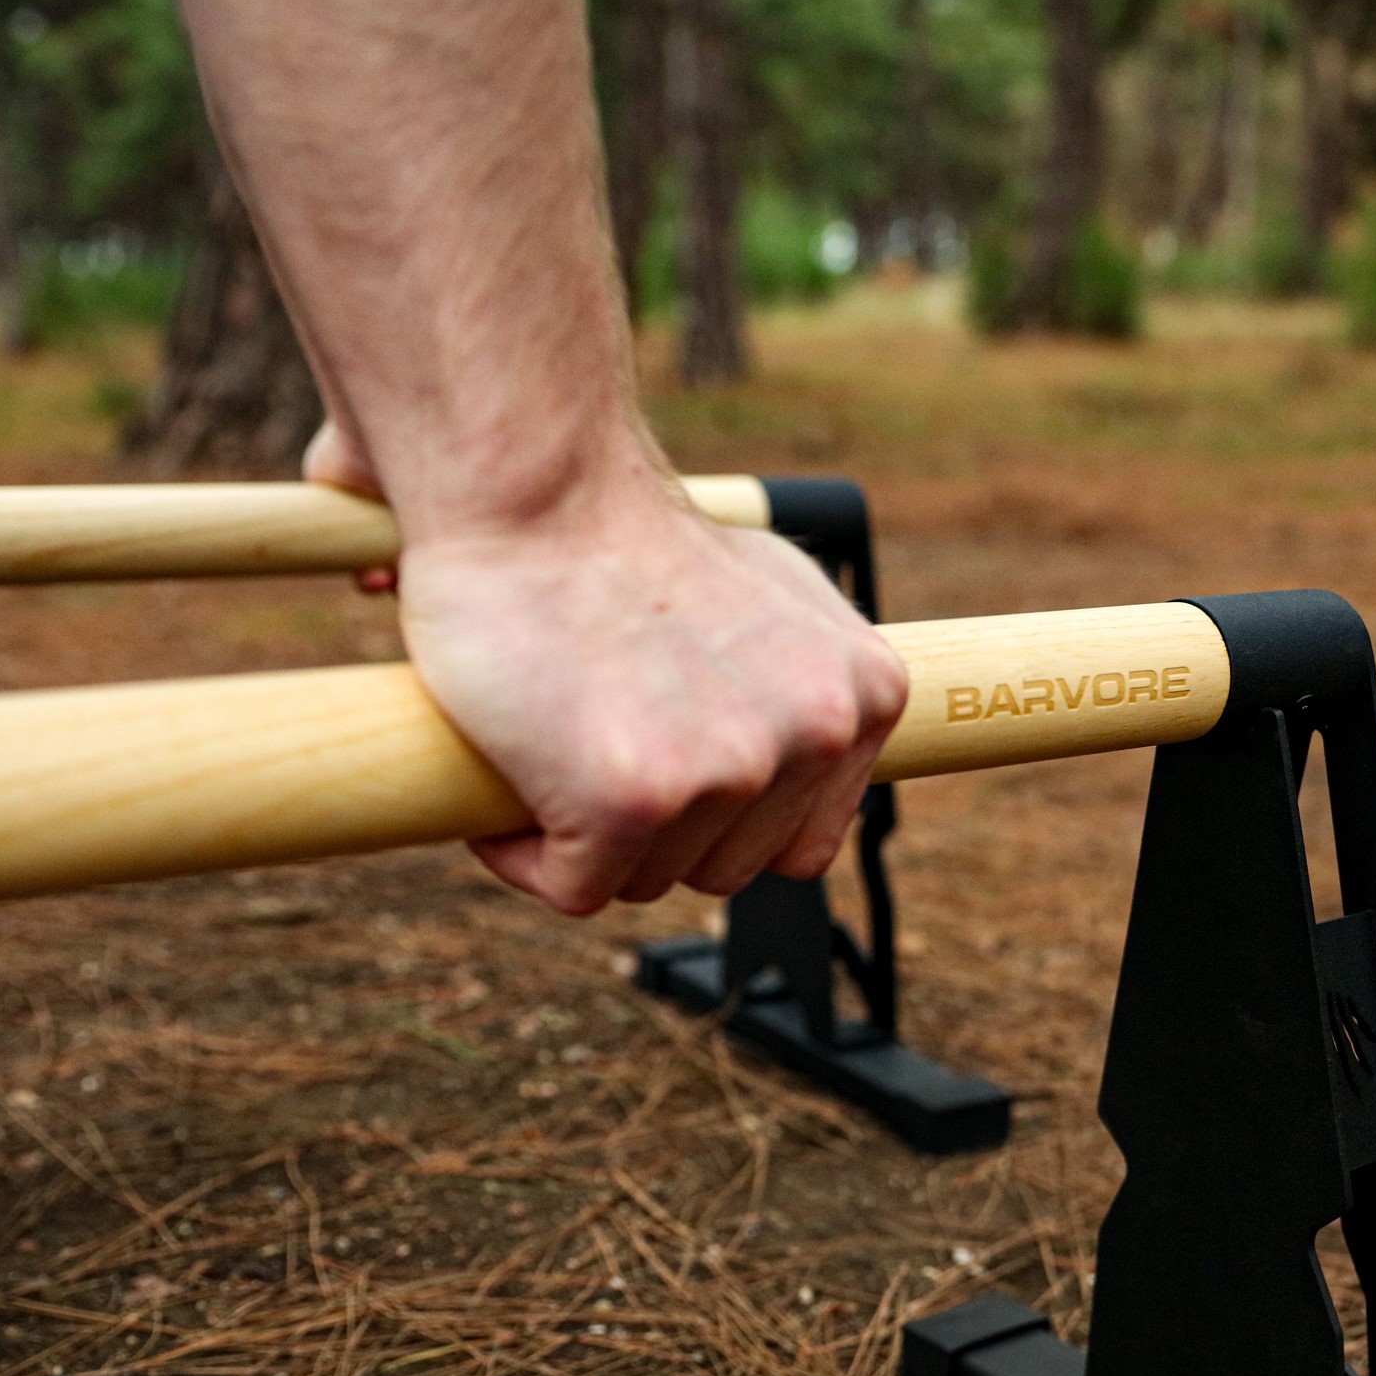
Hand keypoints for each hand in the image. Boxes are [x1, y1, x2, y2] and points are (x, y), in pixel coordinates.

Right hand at [370, 440, 905, 916]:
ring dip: (588, 838)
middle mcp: (816, 734)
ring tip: (556, 736)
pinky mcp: (637, 800)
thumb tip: (802, 747)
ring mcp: (732, 769)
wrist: (534, 485)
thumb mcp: (768, 596)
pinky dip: (526, 853)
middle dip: (651, 829)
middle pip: (724, 868)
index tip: (666, 765)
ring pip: (649, 880)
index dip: (719, 817)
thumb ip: (800, 680)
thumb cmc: (624, 535)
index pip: (800, 840)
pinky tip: (513, 765)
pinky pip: (574, 889)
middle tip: (594, 736)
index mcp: (862, 695)